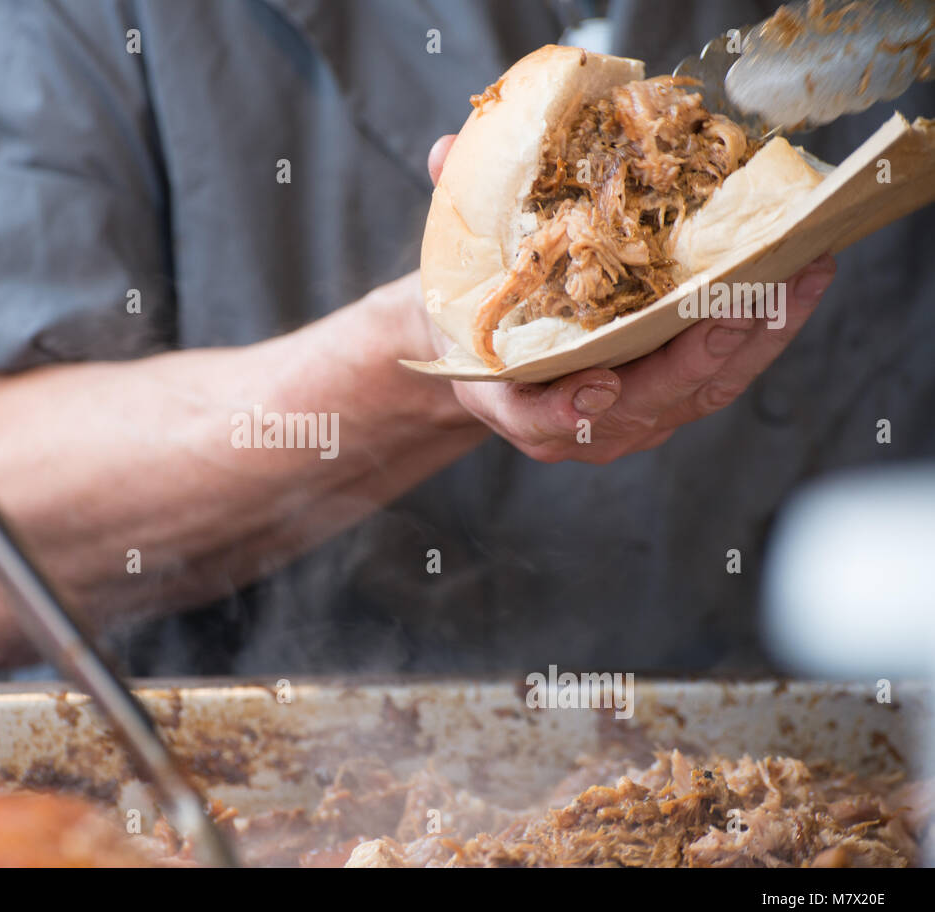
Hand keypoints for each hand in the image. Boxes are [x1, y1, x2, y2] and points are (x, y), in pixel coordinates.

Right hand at [426, 134, 836, 464]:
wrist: (495, 352)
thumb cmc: (478, 312)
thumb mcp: (453, 273)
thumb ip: (456, 217)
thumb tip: (444, 153)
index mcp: (511, 400)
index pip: (538, 419)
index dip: (566, 409)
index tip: (595, 386)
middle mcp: (574, 426)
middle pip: (644, 406)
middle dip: (695, 359)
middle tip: (737, 309)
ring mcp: (629, 422)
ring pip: (698, 395)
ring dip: (753, 342)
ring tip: (797, 280)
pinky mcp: (671, 405)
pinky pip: (722, 380)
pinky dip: (764, 338)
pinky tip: (799, 286)